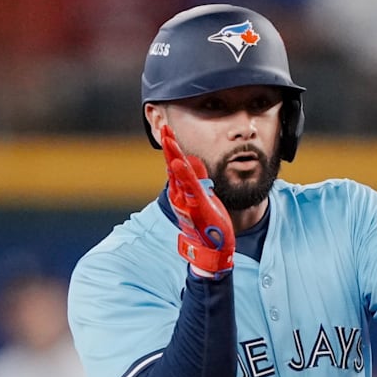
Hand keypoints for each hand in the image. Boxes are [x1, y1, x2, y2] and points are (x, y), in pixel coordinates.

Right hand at [160, 125, 234, 277]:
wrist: (213, 249)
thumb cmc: (207, 223)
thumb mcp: (203, 195)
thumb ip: (197, 177)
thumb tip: (192, 159)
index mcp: (183, 190)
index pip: (175, 163)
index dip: (171, 146)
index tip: (167, 128)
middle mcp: (181, 194)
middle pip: (173, 166)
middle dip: (169, 146)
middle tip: (164, 126)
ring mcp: (188, 200)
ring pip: (179, 175)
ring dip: (174, 156)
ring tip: (169, 138)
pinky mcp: (199, 207)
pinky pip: (191, 189)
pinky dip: (184, 175)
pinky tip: (180, 162)